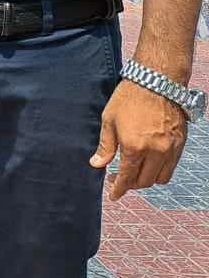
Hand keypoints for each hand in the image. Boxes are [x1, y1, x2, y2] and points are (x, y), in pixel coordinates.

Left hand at [91, 78, 188, 199]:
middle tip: (120, 179)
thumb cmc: (128, 98)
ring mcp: (171, 148)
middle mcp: (155, 151)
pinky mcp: (181, 143)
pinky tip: (150, 163)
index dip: (119, 188)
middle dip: (131, 184)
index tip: (113, 195)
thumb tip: (97, 164)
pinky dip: (161, 170)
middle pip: (145, 181)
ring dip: (147, 179)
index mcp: (134, 146)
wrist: (156, 82)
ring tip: (135, 172)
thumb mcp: (109, 120)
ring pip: (161, 178)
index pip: (127, 177)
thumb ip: (105, 145)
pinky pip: (172, 167)